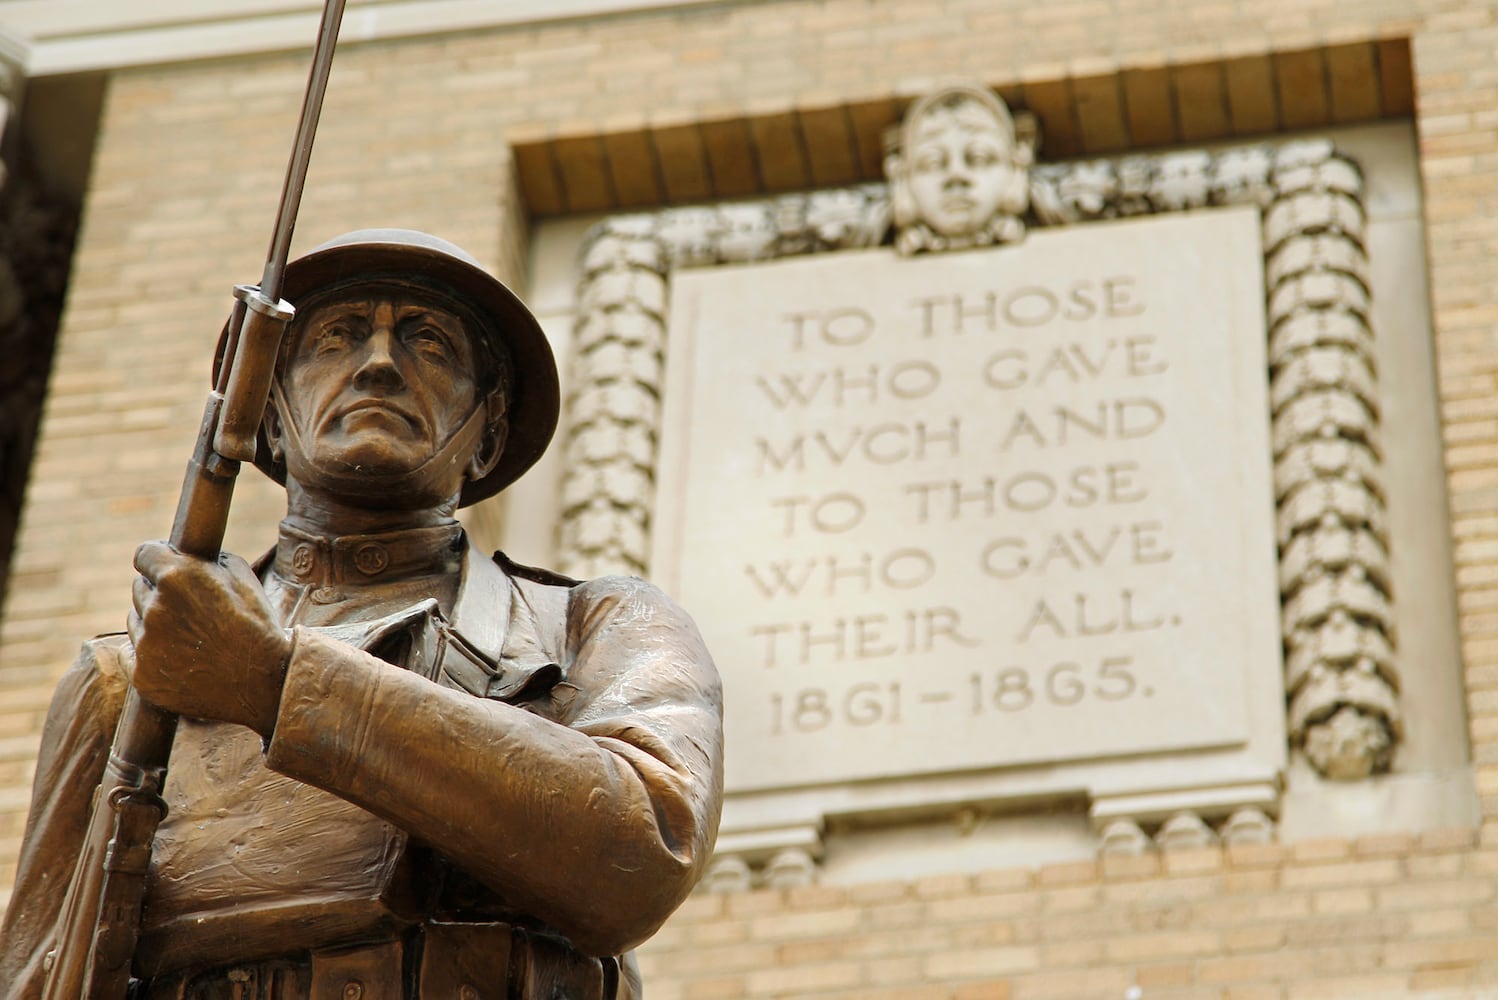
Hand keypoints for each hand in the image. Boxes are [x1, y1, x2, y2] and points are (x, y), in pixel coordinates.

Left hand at [128, 541, 291, 736]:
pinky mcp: (142, 675)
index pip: (144, 553)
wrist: (265, 682)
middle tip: (191, 610)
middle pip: (141, 588)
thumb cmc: (259, 626)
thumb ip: (207, 561)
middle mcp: (155, 608)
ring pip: (137, 620)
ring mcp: (146, 644)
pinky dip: (150, 655)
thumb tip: (188, 557)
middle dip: (160, 593)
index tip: (164, 568)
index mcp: (177, 577)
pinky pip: (132, 654)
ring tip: (192, 639)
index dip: (157, 559)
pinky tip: (180, 659)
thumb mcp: (243, 577)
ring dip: (155, 624)